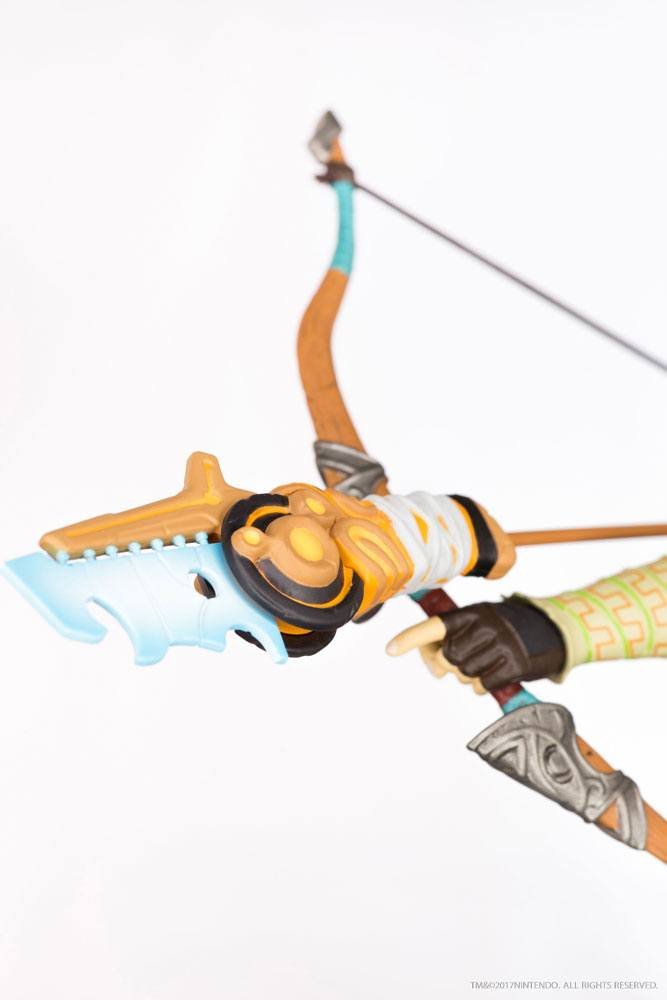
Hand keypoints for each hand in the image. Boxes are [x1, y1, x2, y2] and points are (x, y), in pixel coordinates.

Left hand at [387, 600, 564, 690]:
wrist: (554, 630)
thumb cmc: (508, 630)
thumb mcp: (482, 625)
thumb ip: (454, 641)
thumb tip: (434, 667)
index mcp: (473, 612)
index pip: (436, 625)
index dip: (411, 638)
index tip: (389, 649)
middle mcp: (486, 625)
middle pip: (448, 658)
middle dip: (451, 666)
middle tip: (465, 662)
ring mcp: (502, 644)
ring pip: (465, 673)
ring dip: (470, 677)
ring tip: (487, 665)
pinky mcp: (516, 664)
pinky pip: (485, 684)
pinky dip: (485, 686)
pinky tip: (496, 676)